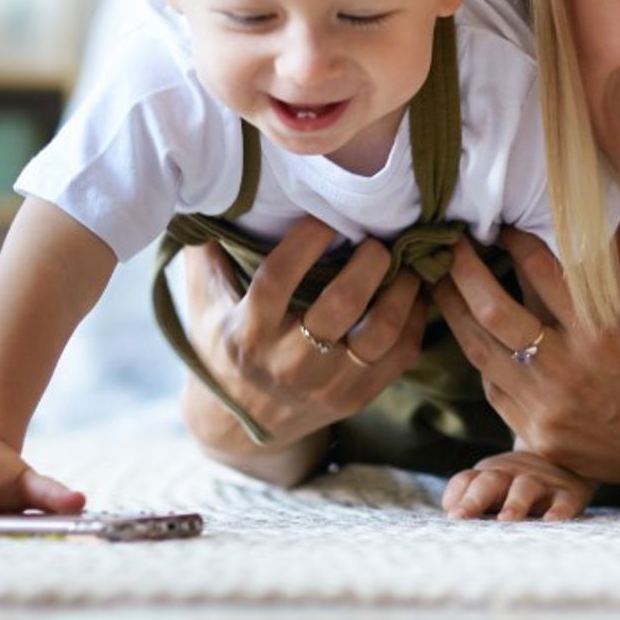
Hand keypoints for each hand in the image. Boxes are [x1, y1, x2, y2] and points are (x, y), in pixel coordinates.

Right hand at [181, 218, 427, 448]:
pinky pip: (399, 356)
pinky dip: (415, 321)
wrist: (239, 426)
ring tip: (405, 264)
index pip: (278, 279)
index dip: (305, 241)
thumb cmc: (222, 346)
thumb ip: (207, 253)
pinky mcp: (355, 397)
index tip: (324, 218)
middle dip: (369, 263)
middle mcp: (288, 362)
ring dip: (402, 290)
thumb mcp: (204, 304)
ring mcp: (326, 384)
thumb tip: (212, 193)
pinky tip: (412, 295)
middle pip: (341, 305)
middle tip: (377, 240)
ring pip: (379, 333)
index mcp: (248, 333)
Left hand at [431, 228, 619, 507]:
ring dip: (454, 312)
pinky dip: (481, 358)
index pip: (542, 274)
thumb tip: (609, 220)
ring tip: (440, 282)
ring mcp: (548, 410)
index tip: (504, 226)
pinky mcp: (539, 438)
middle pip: (493, 312)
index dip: (517, 243)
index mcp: (604, 336)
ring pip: (481, 352)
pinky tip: (474, 334)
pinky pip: (495, 389)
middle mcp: (568, 373)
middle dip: (465, 270)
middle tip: (452, 244)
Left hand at [442, 449, 593, 521]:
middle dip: (474, 499)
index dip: (457, 496)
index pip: (466, 481)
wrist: (568, 460)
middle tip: (461, 517)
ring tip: (506, 520)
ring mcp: (540, 483)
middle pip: (489, 482)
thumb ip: (469, 498)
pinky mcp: (568, 495)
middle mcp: (511, 475)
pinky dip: (558, 511)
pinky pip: (563, 502)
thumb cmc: (518, 482)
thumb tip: (450, 514)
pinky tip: (552, 521)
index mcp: (489, 475)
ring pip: (524, 488)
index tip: (452, 516)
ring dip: (514, 503)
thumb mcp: (492, 485)